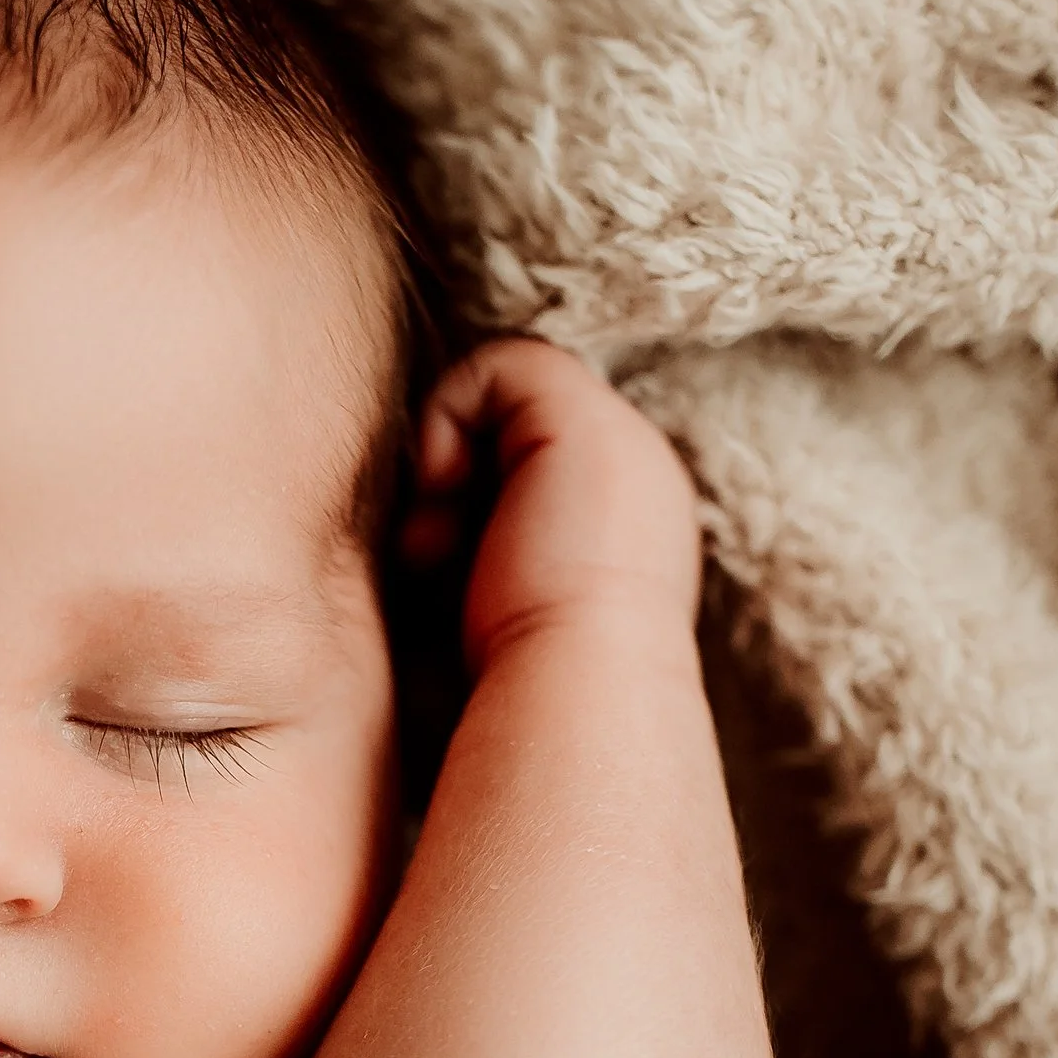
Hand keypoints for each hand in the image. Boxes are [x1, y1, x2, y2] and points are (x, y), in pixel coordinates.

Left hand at [398, 338, 702, 680]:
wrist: (584, 690)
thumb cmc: (536, 687)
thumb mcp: (508, 612)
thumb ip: (489, 562)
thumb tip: (425, 540)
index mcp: (627, 521)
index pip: (534, 472)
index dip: (470, 503)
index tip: (436, 569)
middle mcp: (633, 468)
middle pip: (517, 430)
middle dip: (454, 483)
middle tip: (425, 556)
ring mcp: (614, 434)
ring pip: (504, 397)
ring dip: (445, 457)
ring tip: (430, 539)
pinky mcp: (578, 412)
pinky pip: (495, 367)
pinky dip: (445, 418)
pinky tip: (438, 491)